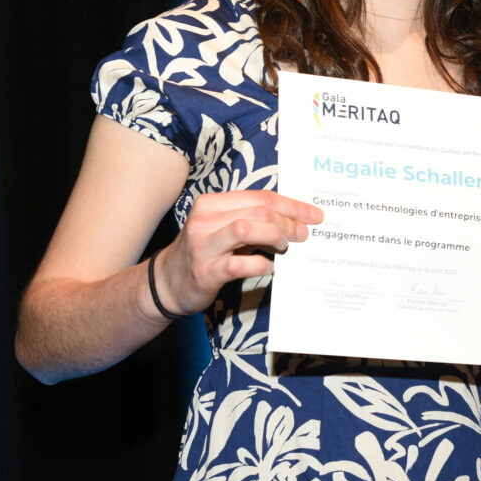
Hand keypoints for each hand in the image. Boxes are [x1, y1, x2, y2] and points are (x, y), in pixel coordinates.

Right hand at [153, 191, 321, 316]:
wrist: (167, 283)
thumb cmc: (204, 252)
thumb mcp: (222, 228)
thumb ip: (251, 220)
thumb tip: (294, 220)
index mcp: (212, 204)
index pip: (260, 196)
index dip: (291, 205)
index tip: (313, 215)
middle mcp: (205, 220)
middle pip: (258, 211)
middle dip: (288, 222)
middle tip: (303, 235)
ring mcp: (203, 245)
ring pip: (247, 228)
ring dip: (275, 236)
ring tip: (285, 247)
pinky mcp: (206, 271)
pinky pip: (240, 264)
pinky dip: (261, 265)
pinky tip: (269, 268)